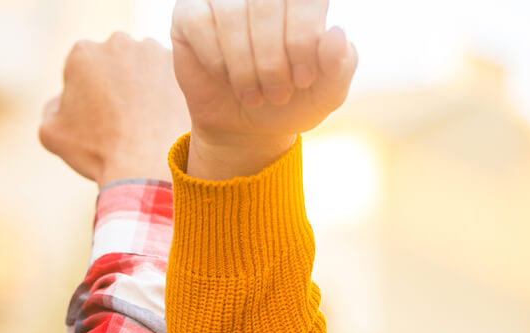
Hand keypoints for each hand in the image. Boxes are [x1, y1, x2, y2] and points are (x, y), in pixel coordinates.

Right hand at [39, 33, 188, 185]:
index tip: (95, 117)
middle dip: (114, 84)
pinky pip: (168, 77)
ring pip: (142, 67)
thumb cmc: (97, 151)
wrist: (147, 167)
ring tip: (143, 120)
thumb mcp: (52, 133)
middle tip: (120, 119)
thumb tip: (64, 99)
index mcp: (82, 53)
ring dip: (141, 85)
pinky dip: (165, 92)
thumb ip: (51, 108)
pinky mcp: (181, 68)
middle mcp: (118, 43)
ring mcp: (153, 52)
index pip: (81, 70)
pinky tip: (161, 117)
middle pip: (113, 63)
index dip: (85, 95)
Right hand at [171, 0, 356, 179]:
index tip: (303, 79)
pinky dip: (217, 60)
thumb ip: (340, 65)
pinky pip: (200, 24)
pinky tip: (226, 77)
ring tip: (254, 94)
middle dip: (273, 58)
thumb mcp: (325, 93)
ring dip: (245, 65)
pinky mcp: (189, 11)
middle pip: (267, 3)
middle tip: (278, 93)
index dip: (303, 38)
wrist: (247, 125)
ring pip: (232, 14)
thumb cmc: (290, 99)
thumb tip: (336, 34)